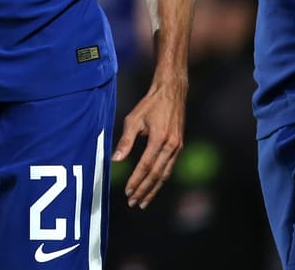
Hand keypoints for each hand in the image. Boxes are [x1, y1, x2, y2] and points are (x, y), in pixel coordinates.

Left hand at [110, 76, 185, 208]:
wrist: (172, 92)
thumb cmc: (150, 104)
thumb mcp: (134, 119)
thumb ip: (125, 141)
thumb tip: (116, 160)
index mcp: (160, 138)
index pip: (146, 166)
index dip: (136, 181)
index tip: (127, 192)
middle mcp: (171, 145)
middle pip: (157, 175)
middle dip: (144, 190)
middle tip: (134, 203)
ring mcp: (177, 146)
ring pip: (165, 174)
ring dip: (154, 189)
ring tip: (143, 202)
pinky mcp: (179, 145)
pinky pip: (169, 167)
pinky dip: (161, 179)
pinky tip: (153, 186)